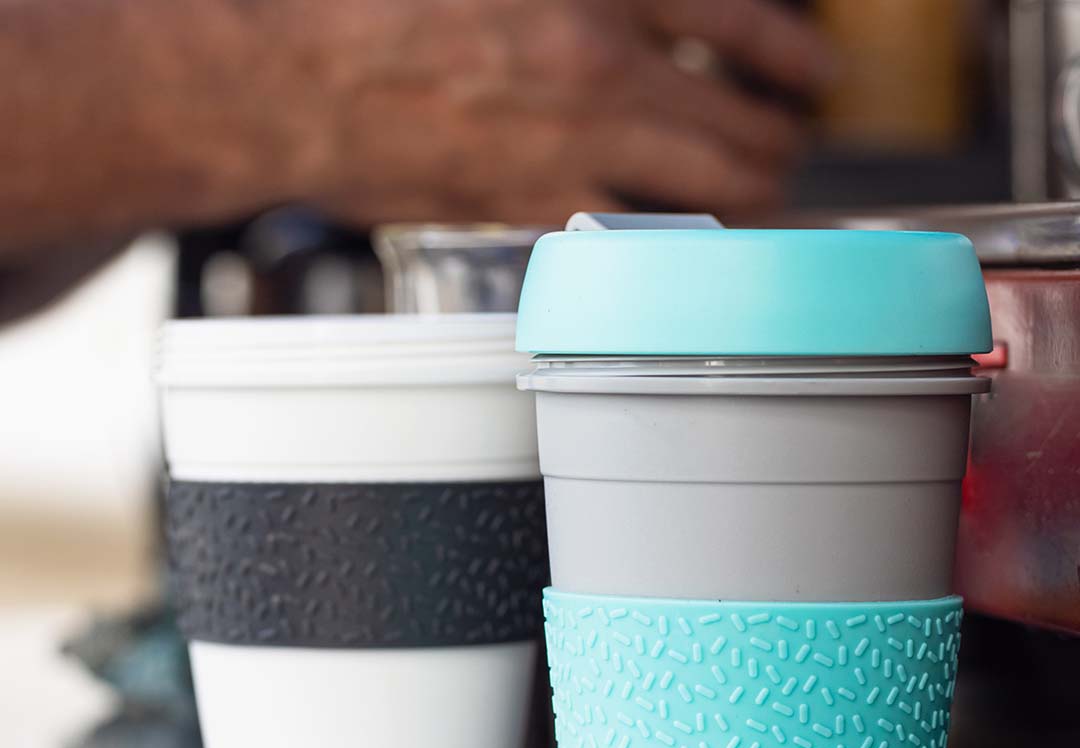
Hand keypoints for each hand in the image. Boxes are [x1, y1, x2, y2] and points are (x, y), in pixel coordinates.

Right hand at [280, 0, 834, 223]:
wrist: (297, 83)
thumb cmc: (375, 8)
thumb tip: (647, 12)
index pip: (739, 16)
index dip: (793, 52)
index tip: (816, 74)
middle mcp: (603, 65)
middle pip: (744, 121)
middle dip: (782, 142)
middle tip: (788, 148)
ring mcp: (575, 146)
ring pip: (711, 192)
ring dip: (750, 199)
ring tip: (758, 199)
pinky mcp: (536, 209)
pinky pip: (638, 241)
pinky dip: (673, 245)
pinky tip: (684, 244)